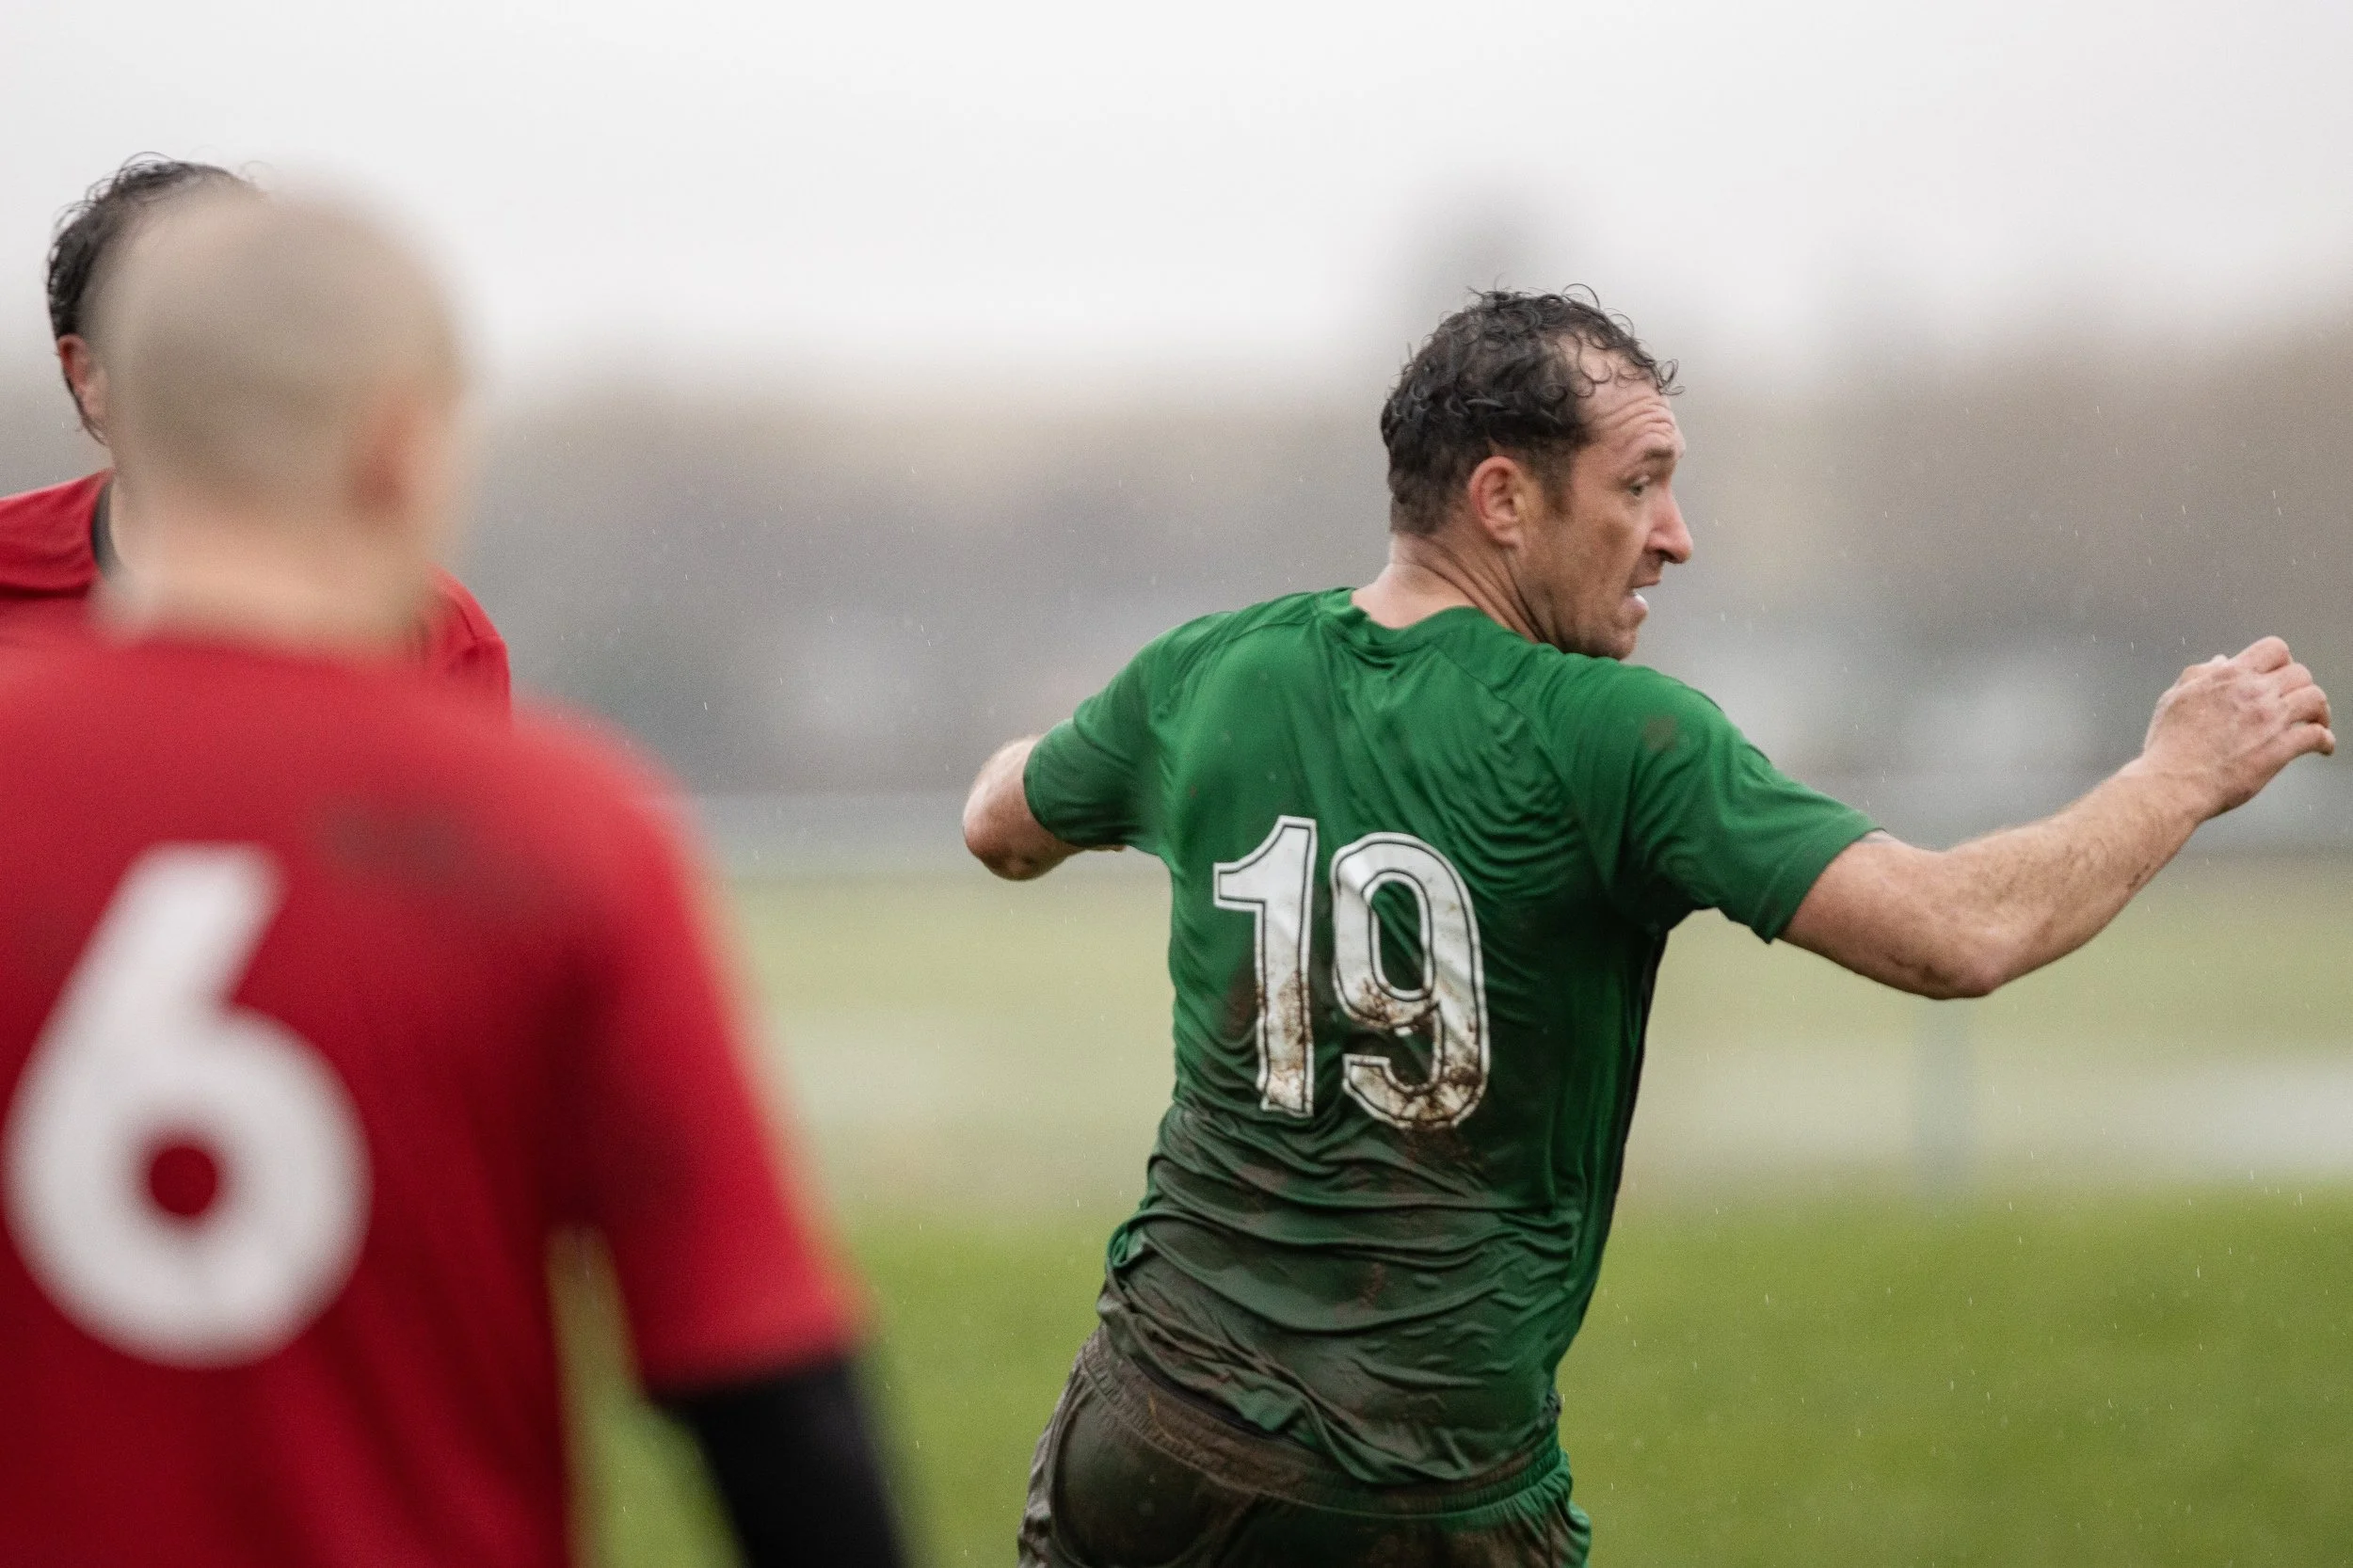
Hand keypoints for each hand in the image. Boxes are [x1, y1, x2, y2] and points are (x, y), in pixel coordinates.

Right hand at [2134, 637, 2333, 818]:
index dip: (2282, 661)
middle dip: (2302, 687)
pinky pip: (2317, 736)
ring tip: (2316, 722)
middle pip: (2301, 673)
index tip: (2280, 676)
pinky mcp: (2281, 749)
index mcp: (2229, 676)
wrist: (2173, 782)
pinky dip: (2325, 740)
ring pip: (2315, 699)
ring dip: (2319, 711)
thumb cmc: (2169, 745)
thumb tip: (2220, 662)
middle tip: (2298, 702)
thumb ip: (2199, 675)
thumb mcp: (2174, 698)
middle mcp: (2254, 692)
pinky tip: (2321, 747)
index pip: (2274, 649)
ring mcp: (2270, 720)